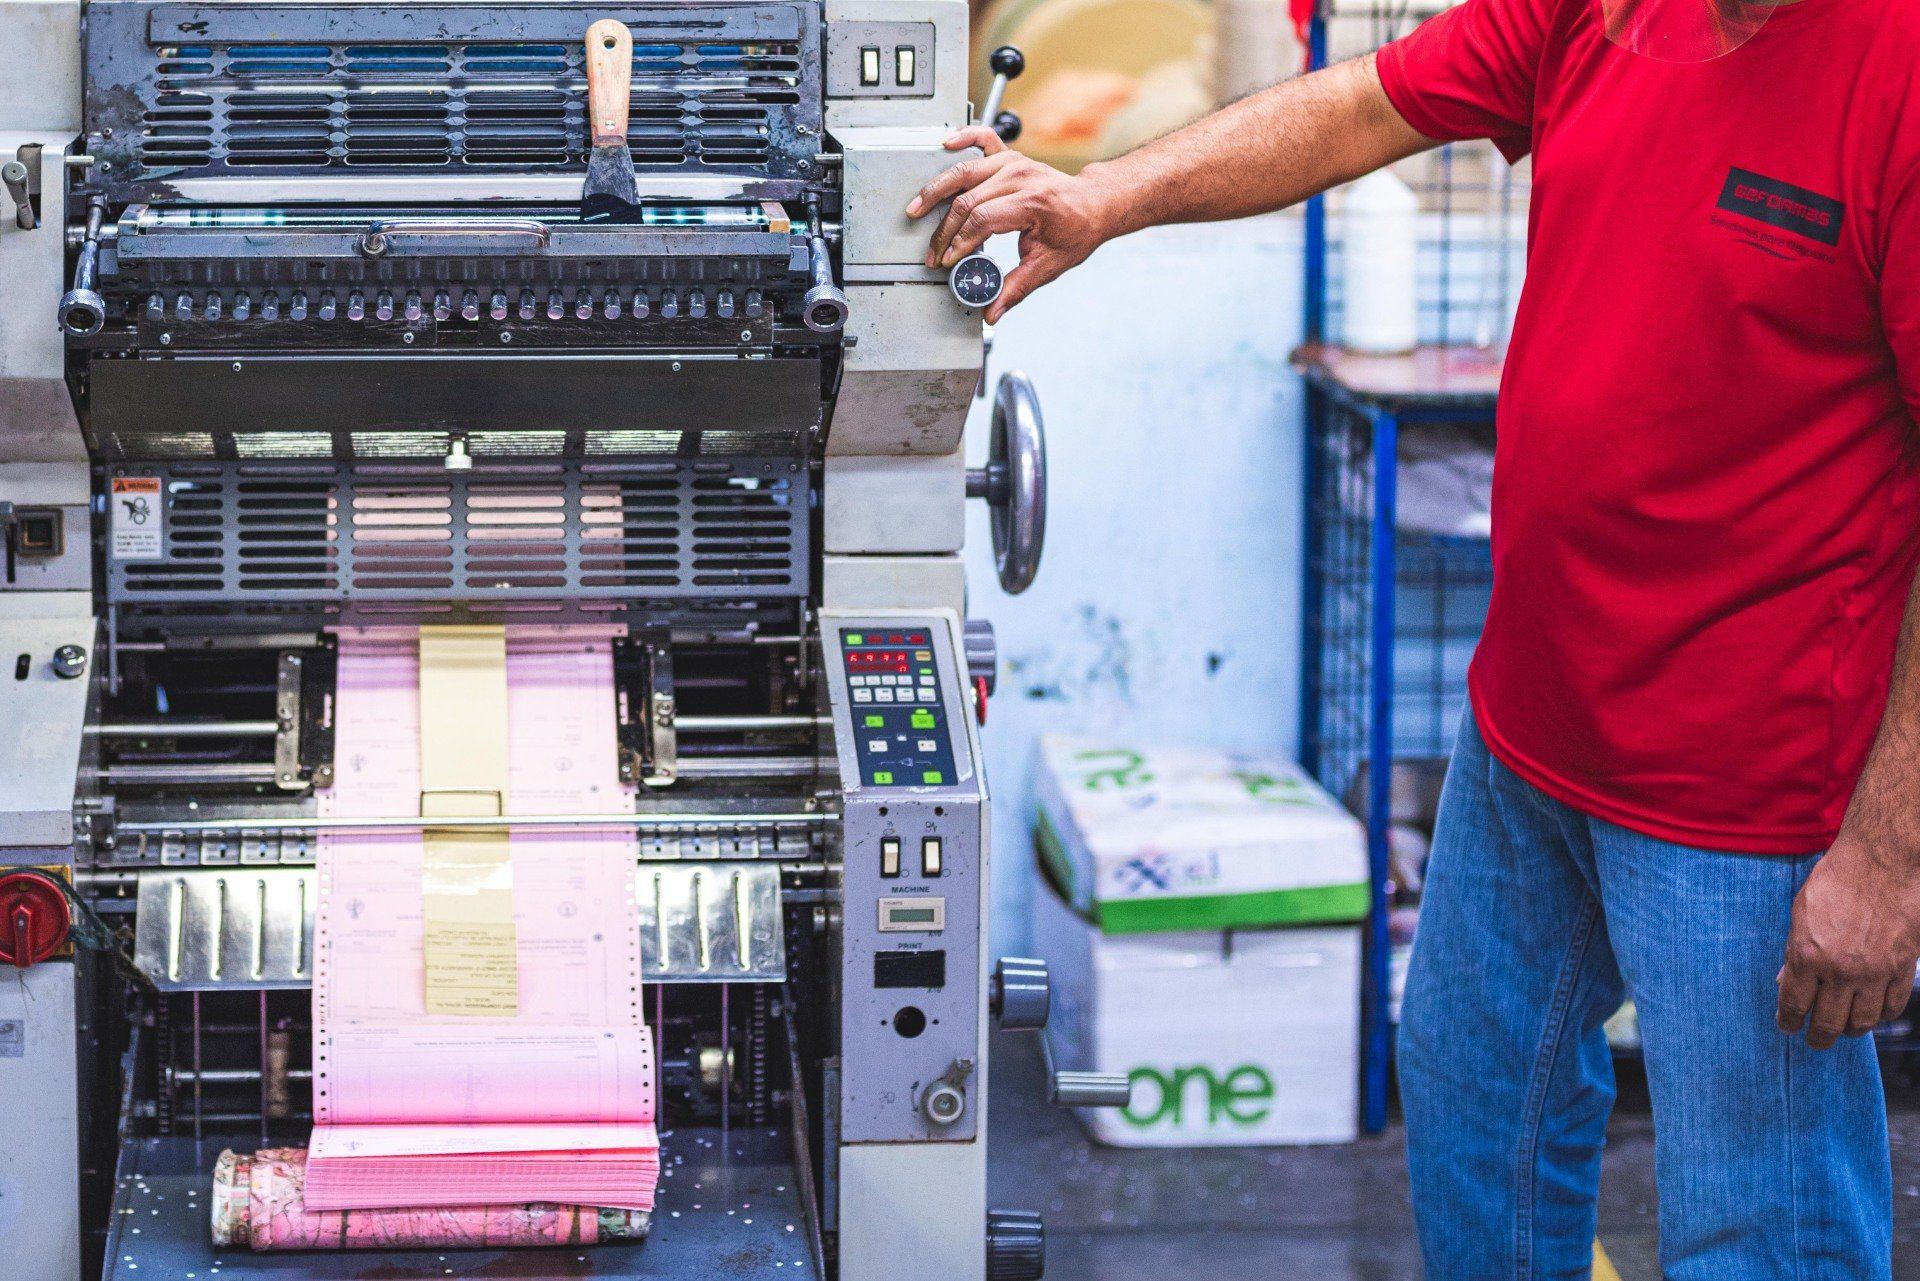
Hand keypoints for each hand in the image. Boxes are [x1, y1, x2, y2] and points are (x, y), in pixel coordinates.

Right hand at [904, 126, 1120, 322]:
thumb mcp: (1049, 265)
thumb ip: (1016, 288)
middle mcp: (1022, 176)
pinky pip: (984, 138)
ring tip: (916, 208)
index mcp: (1033, 202)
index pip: (982, 221)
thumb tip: (991, 311)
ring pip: (965, 172)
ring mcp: (1015, 162)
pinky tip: (945, 143)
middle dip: (944, 231)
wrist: (1094, 204)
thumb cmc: (1077, 230)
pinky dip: (963, 138)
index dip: (959, 244)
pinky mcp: (1011, 156)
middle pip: (967, 201)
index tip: (948, 262)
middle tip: (933, 252)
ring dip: (936, 190)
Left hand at [1776, 833, 1919, 1048]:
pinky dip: (1882, 1015)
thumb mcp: (1801, 912)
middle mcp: (1839, 971)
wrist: (1883, 863)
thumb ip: (1794, 950)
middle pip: (1828, 1023)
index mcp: (1806, 955)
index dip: (1788, 1021)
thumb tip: (1785, 980)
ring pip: (1863, 1022)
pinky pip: (1893, 1006)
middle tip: (1815, 1042)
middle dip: (1818, 1038)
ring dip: (1850, 1030)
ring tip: (1843, 1030)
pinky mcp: (1902, 969)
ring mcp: (1874, 973)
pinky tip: (1873, 1014)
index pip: (1793, 1004)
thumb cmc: (1837, 880)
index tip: (1787, 1027)